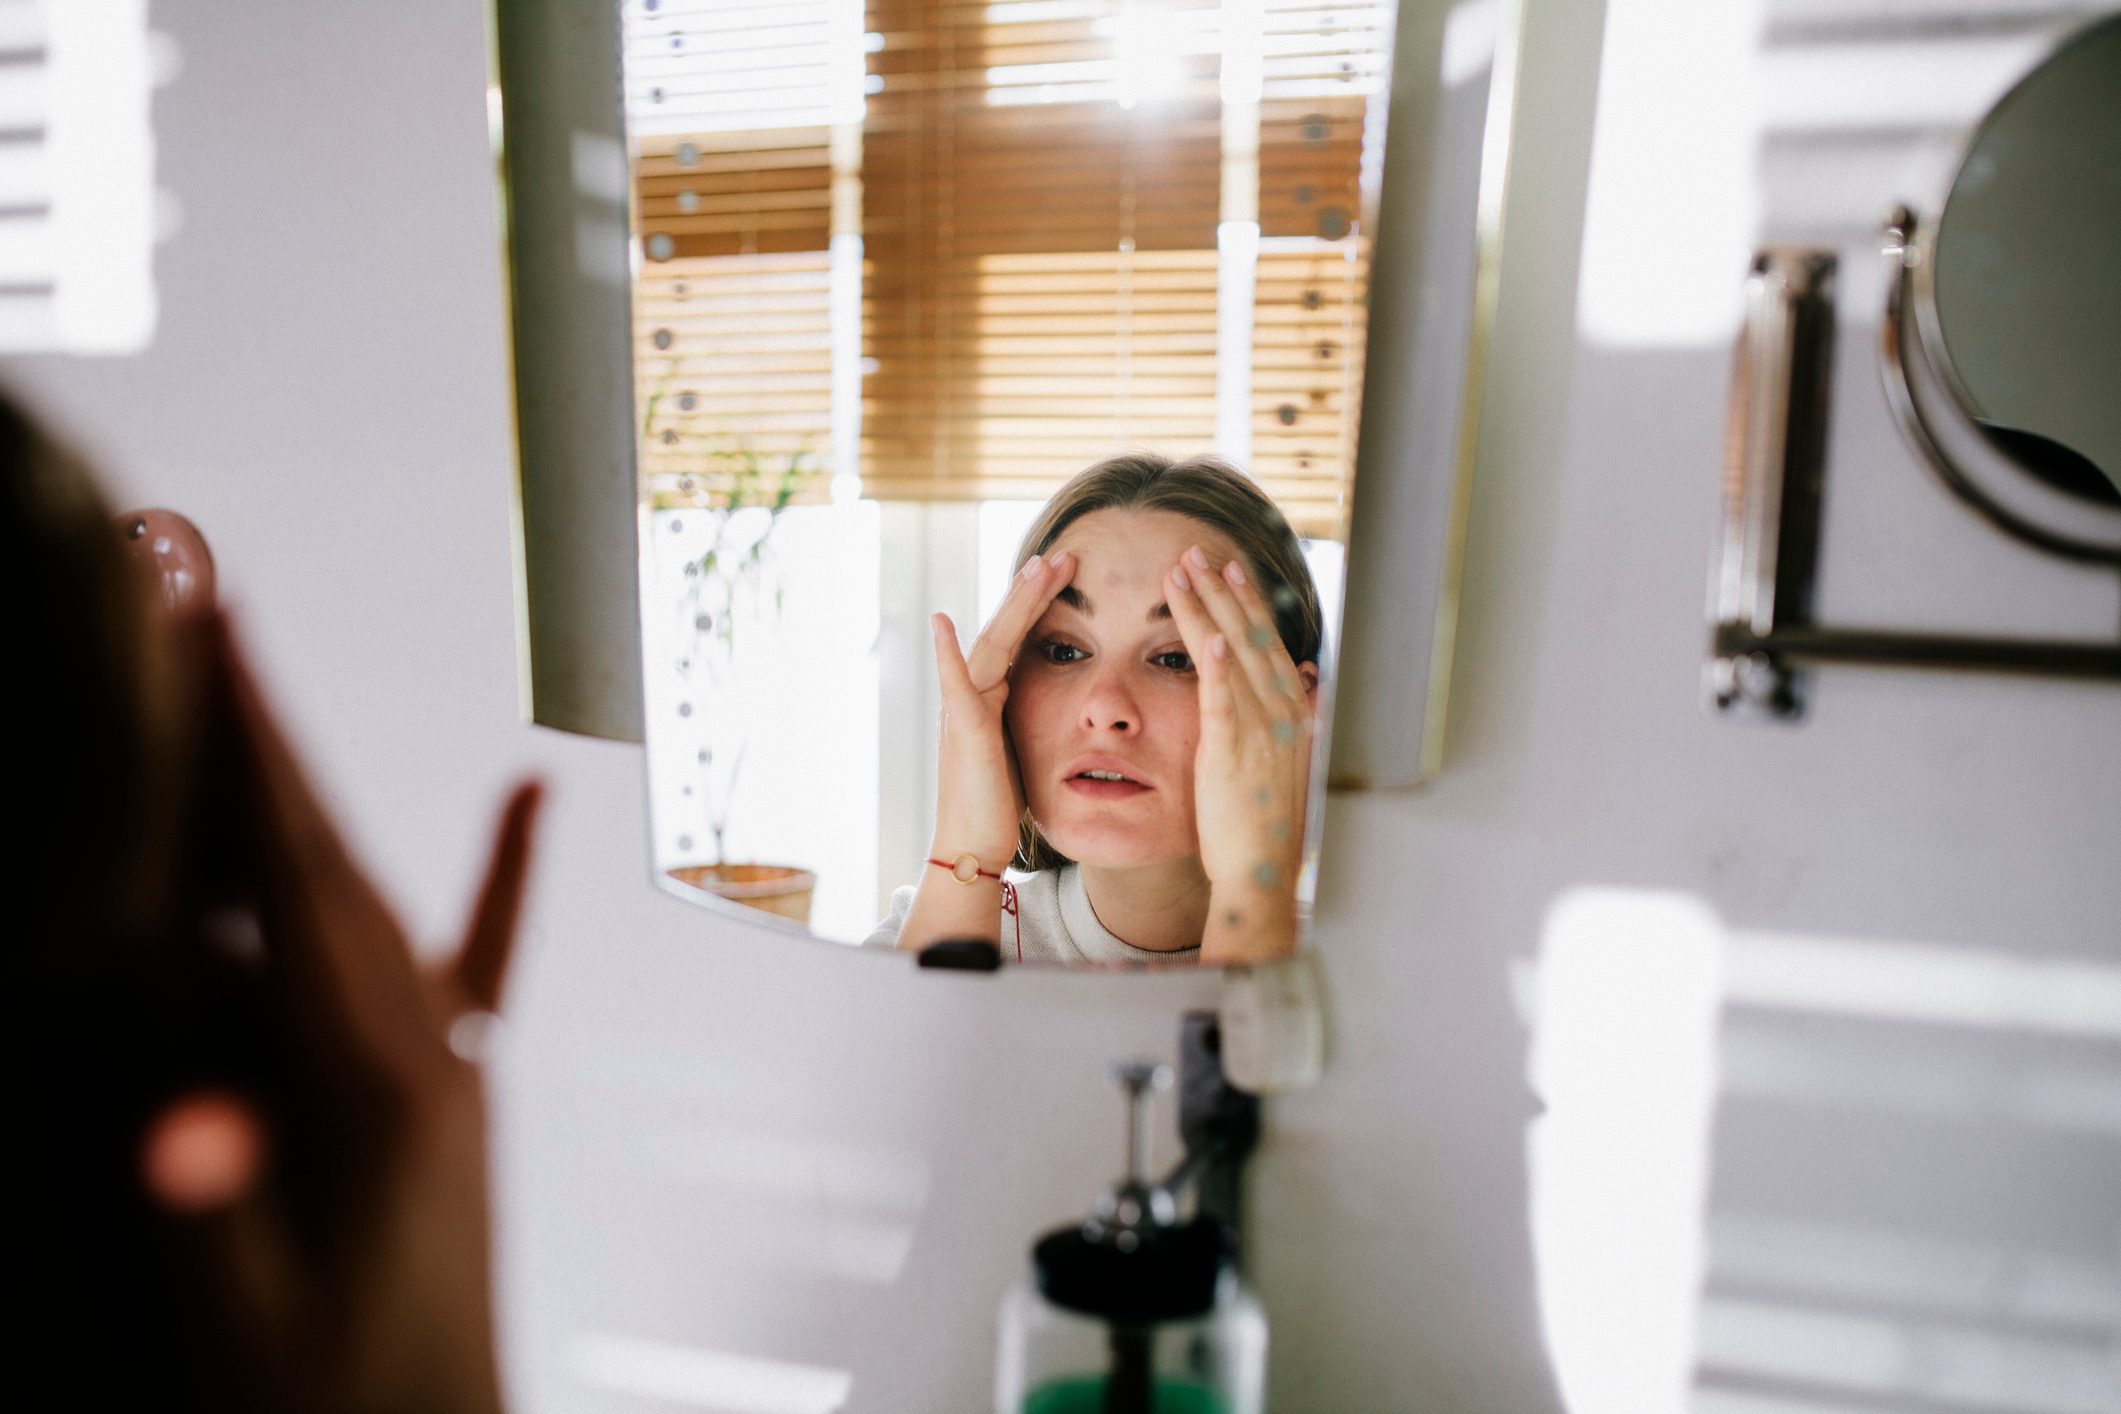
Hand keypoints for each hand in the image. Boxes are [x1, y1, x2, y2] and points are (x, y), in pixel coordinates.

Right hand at [136, 614, 541, 1413]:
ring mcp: (451, 1059)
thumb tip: (180, 1122)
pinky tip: (527, 794)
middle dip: (262, 731)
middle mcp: (426, 1045)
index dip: (243, 750)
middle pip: (328, 857)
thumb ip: (222, 1214)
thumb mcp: (258, 1323)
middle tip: (205, 609)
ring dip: (302, 800)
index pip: (292, 884)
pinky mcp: (464, 1087)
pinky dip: (502, 872)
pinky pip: (483, 959)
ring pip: (372, 895)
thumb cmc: (339, 1400)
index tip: (209, 633)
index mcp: (374, 1084)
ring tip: (238, 703)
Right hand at [927, 548, 1076, 868]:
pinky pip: (953, 686)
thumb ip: (1030, 717)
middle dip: (1033, 592)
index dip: (1041, 604)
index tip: (1067, 572)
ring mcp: (963, 710)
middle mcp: (973, 695)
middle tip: (1061, 554)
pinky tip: (941, 623)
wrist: (972, 846)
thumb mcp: (1024, 750)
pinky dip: (946, 654)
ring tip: (1038, 569)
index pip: (1020, 639)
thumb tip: (1059, 701)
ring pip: (990, 645)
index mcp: (992, 697)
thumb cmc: (999, 805)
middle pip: (1006, 630)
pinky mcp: (962, 732)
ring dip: (1012, 606)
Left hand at [1165, 546, 1316, 963]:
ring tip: (1184, 572)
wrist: (1262, 873)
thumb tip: (1307, 675)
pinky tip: (1208, 638)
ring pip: (1233, 656)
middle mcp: (1282, 713)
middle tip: (1196, 551)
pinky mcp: (1234, 755)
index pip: (1266, 641)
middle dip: (1223, 590)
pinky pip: (1224, 704)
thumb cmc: (1263, 823)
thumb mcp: (1284, 758)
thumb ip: (1293, 713)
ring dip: (1209, 610)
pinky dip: (1218, 668)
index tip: (1227, 566)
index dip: (1246, 601)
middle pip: (1251, 636)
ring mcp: (1261, 732)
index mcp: (1291, 711)